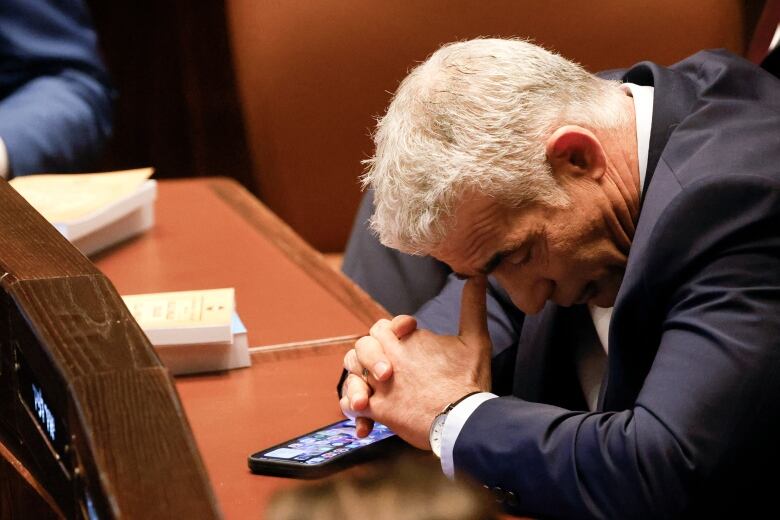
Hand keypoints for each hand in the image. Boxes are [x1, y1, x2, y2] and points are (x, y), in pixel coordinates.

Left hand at [342, 276, 491, 449]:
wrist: (463, 420)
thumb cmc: (469, 381)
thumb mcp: (476, 339)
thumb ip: (472, 307)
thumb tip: (477, 277)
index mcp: (407, 339)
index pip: (383, 326)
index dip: (392, 331)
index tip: (407, 340)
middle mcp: (389, 357)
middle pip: (364, 344)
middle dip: (372, 354)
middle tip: (388, 369)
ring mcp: (380, 384)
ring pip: (352, 370)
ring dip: (359, 376)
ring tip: (373, 387)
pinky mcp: (377, 409)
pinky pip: (352, 403)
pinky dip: (355, 405)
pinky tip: (365, 410)